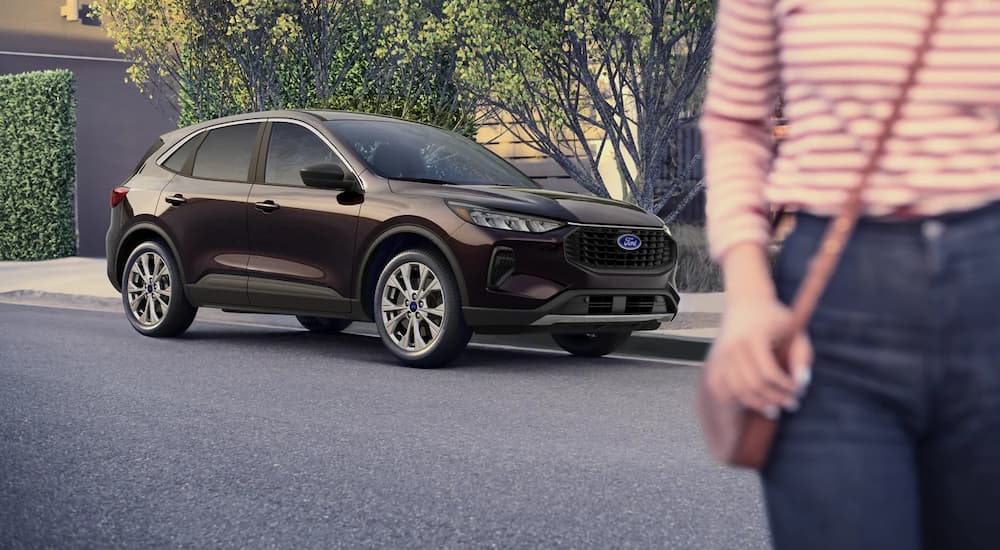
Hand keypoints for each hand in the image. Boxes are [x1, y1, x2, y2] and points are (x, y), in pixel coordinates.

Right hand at [704, 298, 812, 418]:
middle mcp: (733, 346)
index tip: (799, 390)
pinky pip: (720, 390)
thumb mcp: (794, 330)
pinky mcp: (713, 363)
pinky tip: (751, 403)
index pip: (768, 372)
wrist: (745, 303)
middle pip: (753, 384)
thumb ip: (802, 355)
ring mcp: (720, 355)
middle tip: (792, 404)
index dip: (786, 386)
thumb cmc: (775, 318)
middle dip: (775, 398)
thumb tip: (802, 384)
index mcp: (753, 337)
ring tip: (774, 409)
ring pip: (736, 391)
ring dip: (757, 404)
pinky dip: (735, 401)